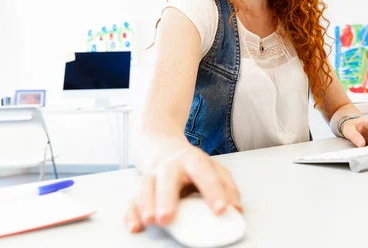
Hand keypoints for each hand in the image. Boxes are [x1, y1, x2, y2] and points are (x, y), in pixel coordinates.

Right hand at [123, 146, 240, 232]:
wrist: (160, 143)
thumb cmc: (190, 164)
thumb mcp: (213, 169)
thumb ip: (227, 188)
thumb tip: (236, 210)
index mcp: (193, 160)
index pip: (204, 172)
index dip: (213, 190)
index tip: (220, 209)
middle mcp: (171, 165)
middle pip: (168, 177)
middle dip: (167, 198)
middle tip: (168, 217)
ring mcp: (152, 174)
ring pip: (145, 186)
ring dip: (145, 204)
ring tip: (150, 220)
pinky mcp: (139, 185)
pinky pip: (131, 199)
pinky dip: (130, 213)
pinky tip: (135, 225)